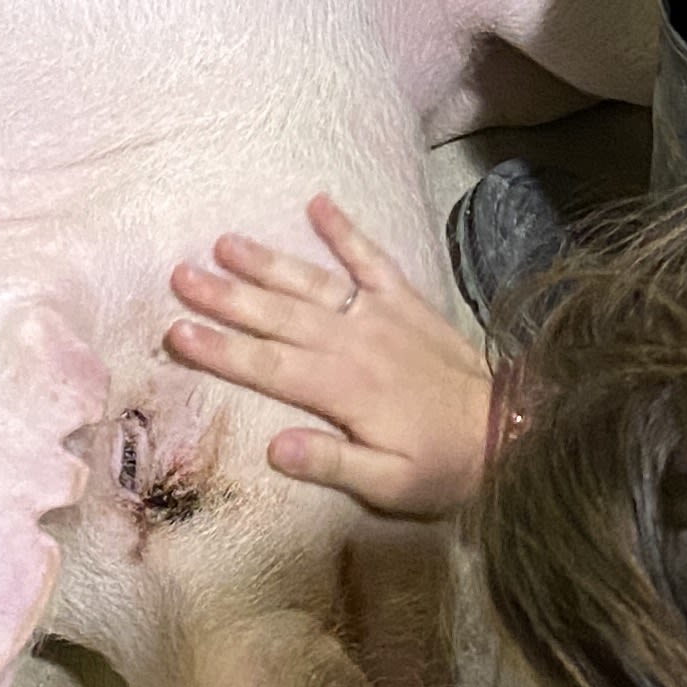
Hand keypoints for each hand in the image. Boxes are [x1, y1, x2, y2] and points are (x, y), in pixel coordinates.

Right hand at [165, 193, 490, 516]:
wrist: (510, 429)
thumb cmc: (444, 465)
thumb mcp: (389, 485)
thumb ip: (332, 463)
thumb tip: (275, 448)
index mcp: (343, 388)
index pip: (268, 366)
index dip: (220, 350)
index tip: (176, 332)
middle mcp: (355, 342)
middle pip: (277, 316)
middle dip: (226, 296)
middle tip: (180, 275)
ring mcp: (381, 315)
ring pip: (313, 282)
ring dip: (267, 261)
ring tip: (224, 242)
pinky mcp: (407, 301)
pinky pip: (372, 258)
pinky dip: (346, 229)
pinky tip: (318, 202)